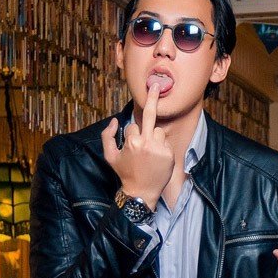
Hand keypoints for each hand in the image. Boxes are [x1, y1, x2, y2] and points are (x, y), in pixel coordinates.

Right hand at [100, 83, 172, 209]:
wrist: (141, 192)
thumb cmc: (124, 173)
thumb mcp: (109, 156)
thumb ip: (107, 136)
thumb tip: (115, 120)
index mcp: (131, 141)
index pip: (133, 126)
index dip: (131, 137)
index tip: (131, 149)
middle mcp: (147, 142)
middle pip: (150, 117)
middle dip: (152, 99)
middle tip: (155, 85)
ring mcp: (160, 148)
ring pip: (158, 131)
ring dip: (154, 137)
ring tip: (150, 154)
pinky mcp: (169, 154)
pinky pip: (165, 142)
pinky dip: (161, 147)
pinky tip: (157, 159)